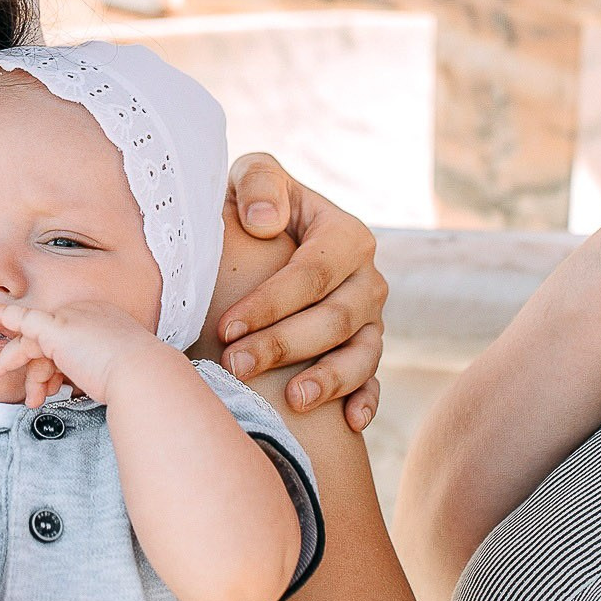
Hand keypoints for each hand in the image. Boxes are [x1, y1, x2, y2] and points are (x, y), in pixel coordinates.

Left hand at [0, 299, 174, 407]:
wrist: (143, 375)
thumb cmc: (138, 379)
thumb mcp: (114, 369)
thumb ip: (91, 369)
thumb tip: (79, 382)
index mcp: (102, 319)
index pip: (66, 339)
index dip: (54, 366)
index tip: (49, 386)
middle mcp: (86, 312)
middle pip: (47, 338)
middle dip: (31, 365)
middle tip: (16, 382)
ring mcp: (71, 317)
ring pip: (31, 339)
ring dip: (11, 362)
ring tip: (6, 385)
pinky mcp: (56, 328)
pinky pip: (23, 319)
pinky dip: (6, 315)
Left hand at [222, 155, 389, 428]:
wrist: (262, 240)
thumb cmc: (252, 207)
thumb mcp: (252, 177)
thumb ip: (258, 184)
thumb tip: (264, 223)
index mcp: (345, 234)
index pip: (311, 273)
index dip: (270, 302)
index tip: (226, 327)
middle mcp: (366, 278)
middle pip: (335, 318)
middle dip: (285, 345)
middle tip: (235, 366)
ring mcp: (370, 319)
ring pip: (362, 354)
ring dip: (330, 379)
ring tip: (294, 401)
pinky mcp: (365, 350)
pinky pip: (374, 380)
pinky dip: (366, 402)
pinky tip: (348, 423)